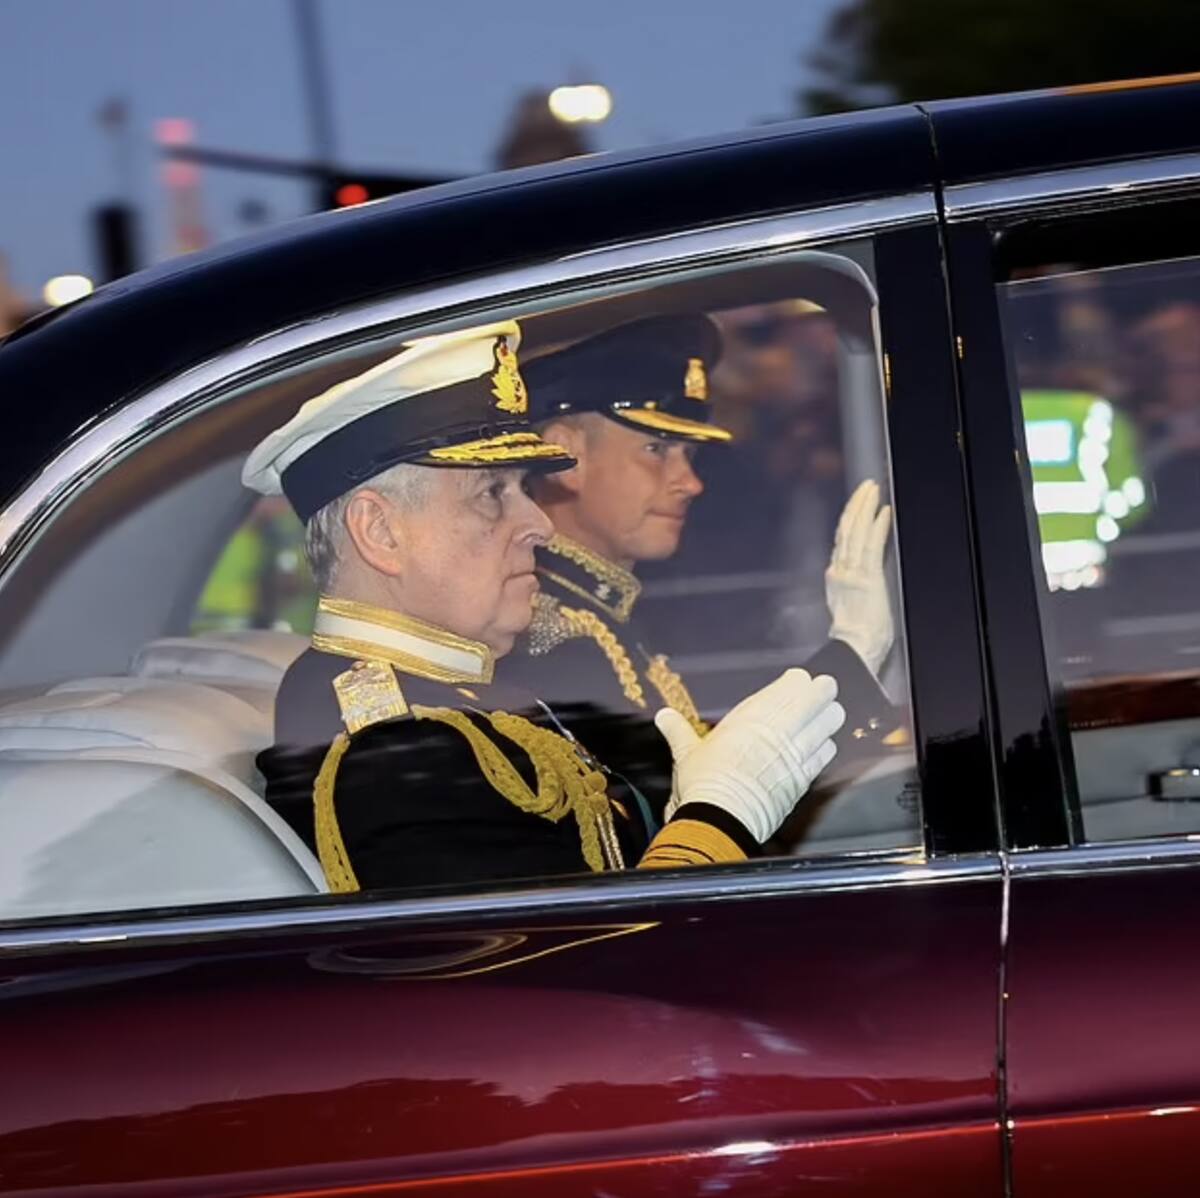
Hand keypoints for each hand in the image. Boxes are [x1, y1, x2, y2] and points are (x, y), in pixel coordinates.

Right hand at [655, 669, 844, 842]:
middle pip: (817, 696)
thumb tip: (663, 717)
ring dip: (829, 716)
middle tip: (822, 690)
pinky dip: (826, 747)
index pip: (789, 685)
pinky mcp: (803, 776)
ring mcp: (794, 751)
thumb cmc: (703, 784)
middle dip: (821, 691)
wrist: (720, 818)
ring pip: (829, 721)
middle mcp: (778, 728)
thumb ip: (678, 731)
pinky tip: (823, 746)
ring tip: (827, 714)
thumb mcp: (686, 752)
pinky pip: (826, 753)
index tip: (797, 682)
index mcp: (751, 715)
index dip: (797, 682)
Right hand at [826, 479, 893, 675]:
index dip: (849, 519)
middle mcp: (840, 570)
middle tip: (866, 486)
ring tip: (873, 490)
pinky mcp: (867, 577)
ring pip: (856, 532)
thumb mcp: (845, 606)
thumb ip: (845, 587)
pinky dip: (877, 526)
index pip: (842, 540)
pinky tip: (883, 512)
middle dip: (856, 505)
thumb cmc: (856, 637)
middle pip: (846, 530)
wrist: (854, 649)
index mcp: (835, 577)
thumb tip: (845, 575)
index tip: (857, 503)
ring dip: (865, 508)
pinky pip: (871, 545)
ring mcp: (853, 573)